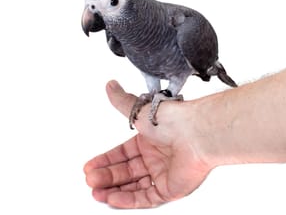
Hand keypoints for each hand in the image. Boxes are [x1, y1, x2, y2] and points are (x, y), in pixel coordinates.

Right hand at [83, 81, 213, 208]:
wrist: (195, 134)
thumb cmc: (171, 120)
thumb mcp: (139, 110)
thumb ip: (122, 101)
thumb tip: (110, 85)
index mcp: (148, 139)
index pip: (122, 153)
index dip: (105, 160)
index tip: (90, 166)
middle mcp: (155, 156)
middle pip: (125, 171)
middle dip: (106, 176)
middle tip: (91, 179)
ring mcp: (163, 173)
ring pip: (133, 186)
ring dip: (113, 190)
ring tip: (96, 192)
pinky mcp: (171, 188)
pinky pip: (146, 197)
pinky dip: (128, 200)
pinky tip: (112, 199)